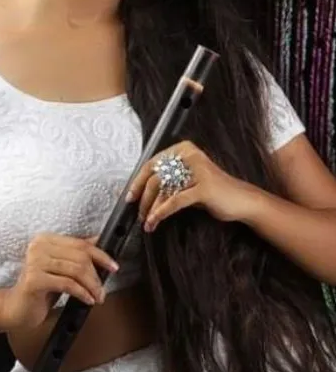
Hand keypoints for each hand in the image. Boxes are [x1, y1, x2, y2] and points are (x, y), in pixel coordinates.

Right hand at [1, 233, 118, 331]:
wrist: (16, 309)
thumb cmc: (40, 289)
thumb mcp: (61, 268)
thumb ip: (77, 254)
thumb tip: (100, 241)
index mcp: (45, 239)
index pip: (80, 244)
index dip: (101, 255)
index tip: (114, 267)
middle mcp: (38, 246)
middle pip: (80, 256)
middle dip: (96, 275)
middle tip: (102, 290)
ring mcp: (34, 261)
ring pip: (76, 270)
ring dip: (91, 286)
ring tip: (97, 297)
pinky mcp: (34, 279)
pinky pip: (67, 284)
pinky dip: (82, 293)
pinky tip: (87, 300)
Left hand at [126, 141, 258, 230]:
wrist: (241, 202)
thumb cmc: (212, 193)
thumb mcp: (187, 182)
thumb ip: (168, 181)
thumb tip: (140, 191)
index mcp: (184, 149)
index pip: (152, 163)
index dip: (137, 181)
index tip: (130, 196)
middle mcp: (190, 155)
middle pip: (155, 176)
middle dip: (143, 198)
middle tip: (139, 213)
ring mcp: (198, 170)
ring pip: (162, 189)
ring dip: (151, 208)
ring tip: (148, 221)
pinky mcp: (204, 187)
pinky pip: (175, 201)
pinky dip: (161, 213)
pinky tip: (155, 222)